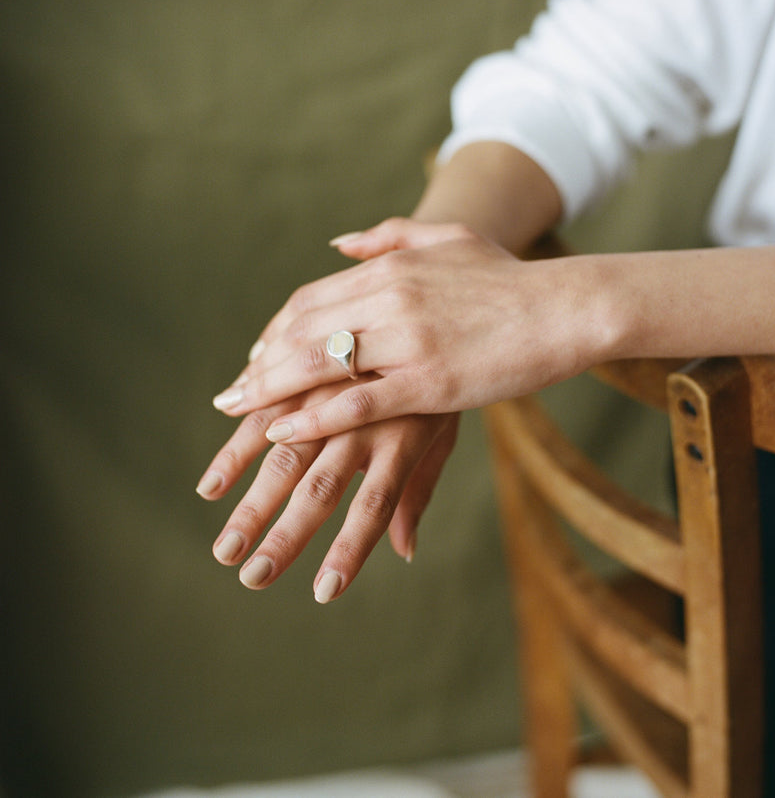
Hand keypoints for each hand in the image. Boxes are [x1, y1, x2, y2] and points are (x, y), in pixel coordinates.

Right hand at [198, 379, 458, 601]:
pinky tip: (212, 485)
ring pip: (282, 452)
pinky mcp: (305, 367)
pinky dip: (235, 448)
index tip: (324, 593)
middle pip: (321, 485)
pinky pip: (263, 410)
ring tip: (223, 549)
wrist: (432, 303)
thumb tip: (405, 552)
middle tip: (252, 578)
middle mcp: (366, 415)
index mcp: (405, 435)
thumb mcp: (442, 430)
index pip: (376, 503)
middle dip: (285, 535)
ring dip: (249, 503)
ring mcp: (331, 389)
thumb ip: (418, 490)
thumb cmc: (440, 375)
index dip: (351, 548)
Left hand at [211, 219, 598, 442]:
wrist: (567, 307)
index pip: (311, 298)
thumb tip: (337, 243)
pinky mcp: (431, 382)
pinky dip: (313, 416)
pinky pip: (357, 401)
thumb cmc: (510, 277)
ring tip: (238, 417)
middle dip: (259, 365)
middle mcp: (390, 298)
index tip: (255, 357)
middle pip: (303, 330)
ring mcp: (409, 340)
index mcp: (391, 268)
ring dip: (269, 390)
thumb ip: (388, 237)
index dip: (275, 330)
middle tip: (229, 396)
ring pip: (319, 363)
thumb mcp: (449, 240)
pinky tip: (282, 431)